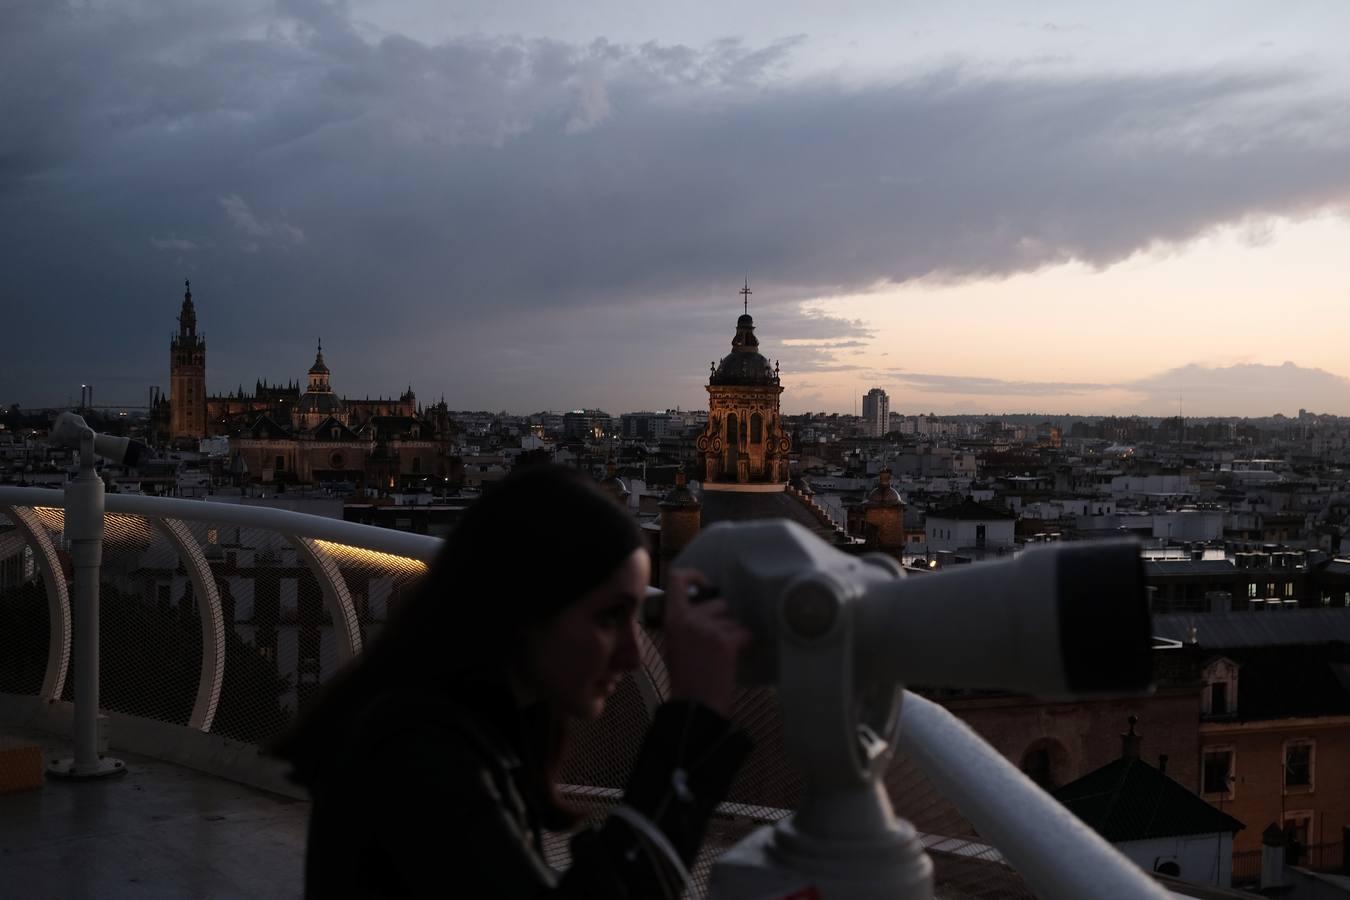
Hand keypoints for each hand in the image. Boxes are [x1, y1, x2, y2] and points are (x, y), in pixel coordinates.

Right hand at [661, 569, 751, 716]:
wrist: (694, 704)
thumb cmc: (686, 677)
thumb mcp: (675, 643)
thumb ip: (685, 622)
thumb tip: (704, 607)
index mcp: (672, 619)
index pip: (677, 580)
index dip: (694, 575)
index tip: (704, 583)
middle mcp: (689, 619)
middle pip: (718, 603)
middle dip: (722, 619)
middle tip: (715, 643)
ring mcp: (708, 629)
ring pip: (733, 619)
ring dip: (732, 633)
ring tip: (721, 655)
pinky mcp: (726, 641)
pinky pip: (744, 632)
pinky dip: (743, 644)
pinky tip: (731, 659)